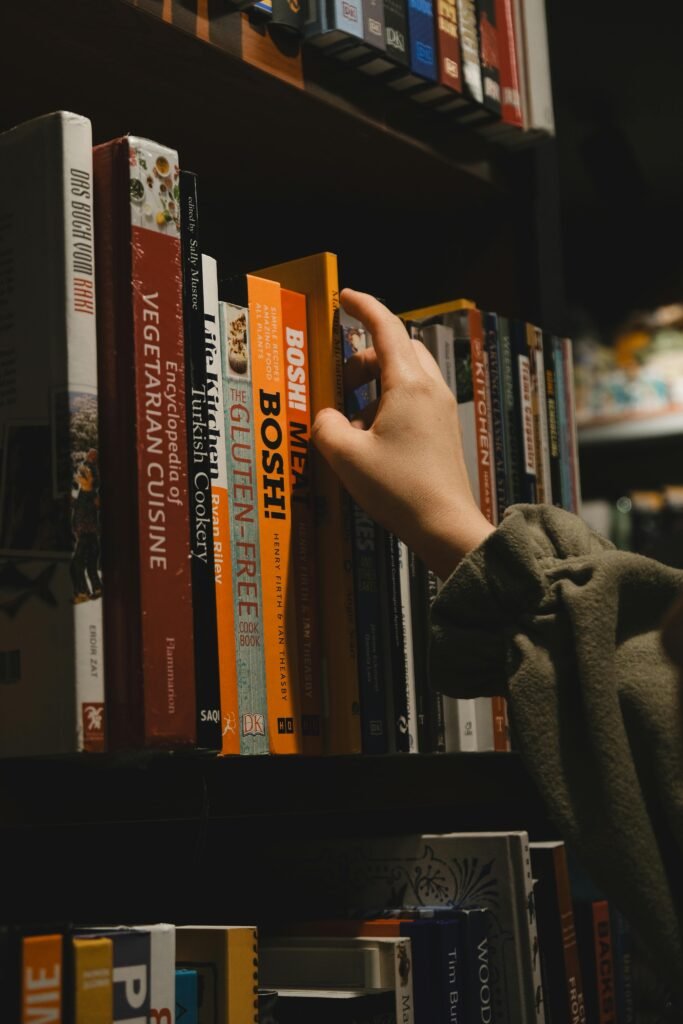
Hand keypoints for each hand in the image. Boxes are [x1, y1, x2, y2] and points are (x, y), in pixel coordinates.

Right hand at [311, 289, 493, 579]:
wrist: (445, 526)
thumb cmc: (399, 490)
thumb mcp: (346, 457)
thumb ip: (325, 426)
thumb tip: (326, 417)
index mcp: (409, 385)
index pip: (385, 327)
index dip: (363, 307)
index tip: (345, 297)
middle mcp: (430, 390)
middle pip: (396, 349)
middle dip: (364, 358)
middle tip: (339, 387)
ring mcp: (441, 410)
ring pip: (405, 376)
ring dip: (374, 386)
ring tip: (351, 423)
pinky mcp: (443, 430)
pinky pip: (413, 400)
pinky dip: (387, 406)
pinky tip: (371, 441)